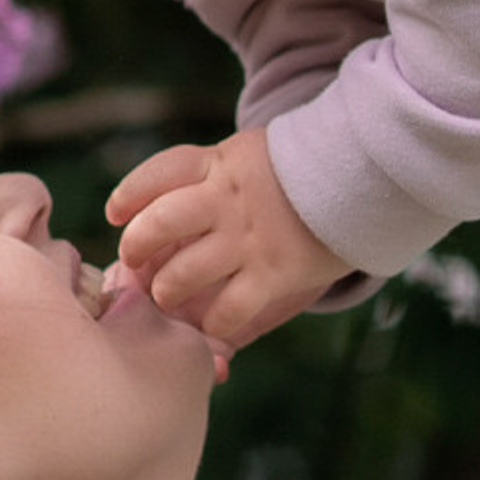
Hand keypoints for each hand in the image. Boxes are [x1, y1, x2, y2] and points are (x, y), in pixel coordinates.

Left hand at [105, 125, 351, 345]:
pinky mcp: (275, 273)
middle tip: (135, 262)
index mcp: (219, 165)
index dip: (129, 195)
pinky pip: (228, 310)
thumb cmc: (289, 176)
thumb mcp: (243, 157)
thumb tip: (147, 215)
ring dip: (167, 291)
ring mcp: (251, 239)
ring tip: (170, 294)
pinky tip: (213, 321)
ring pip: (183, 273)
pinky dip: (213, 323)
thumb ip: (202, 180)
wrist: (362, 180)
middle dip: (136, 248)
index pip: (160, 174)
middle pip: (161, 223)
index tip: (117, 213)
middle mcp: (228, 201)